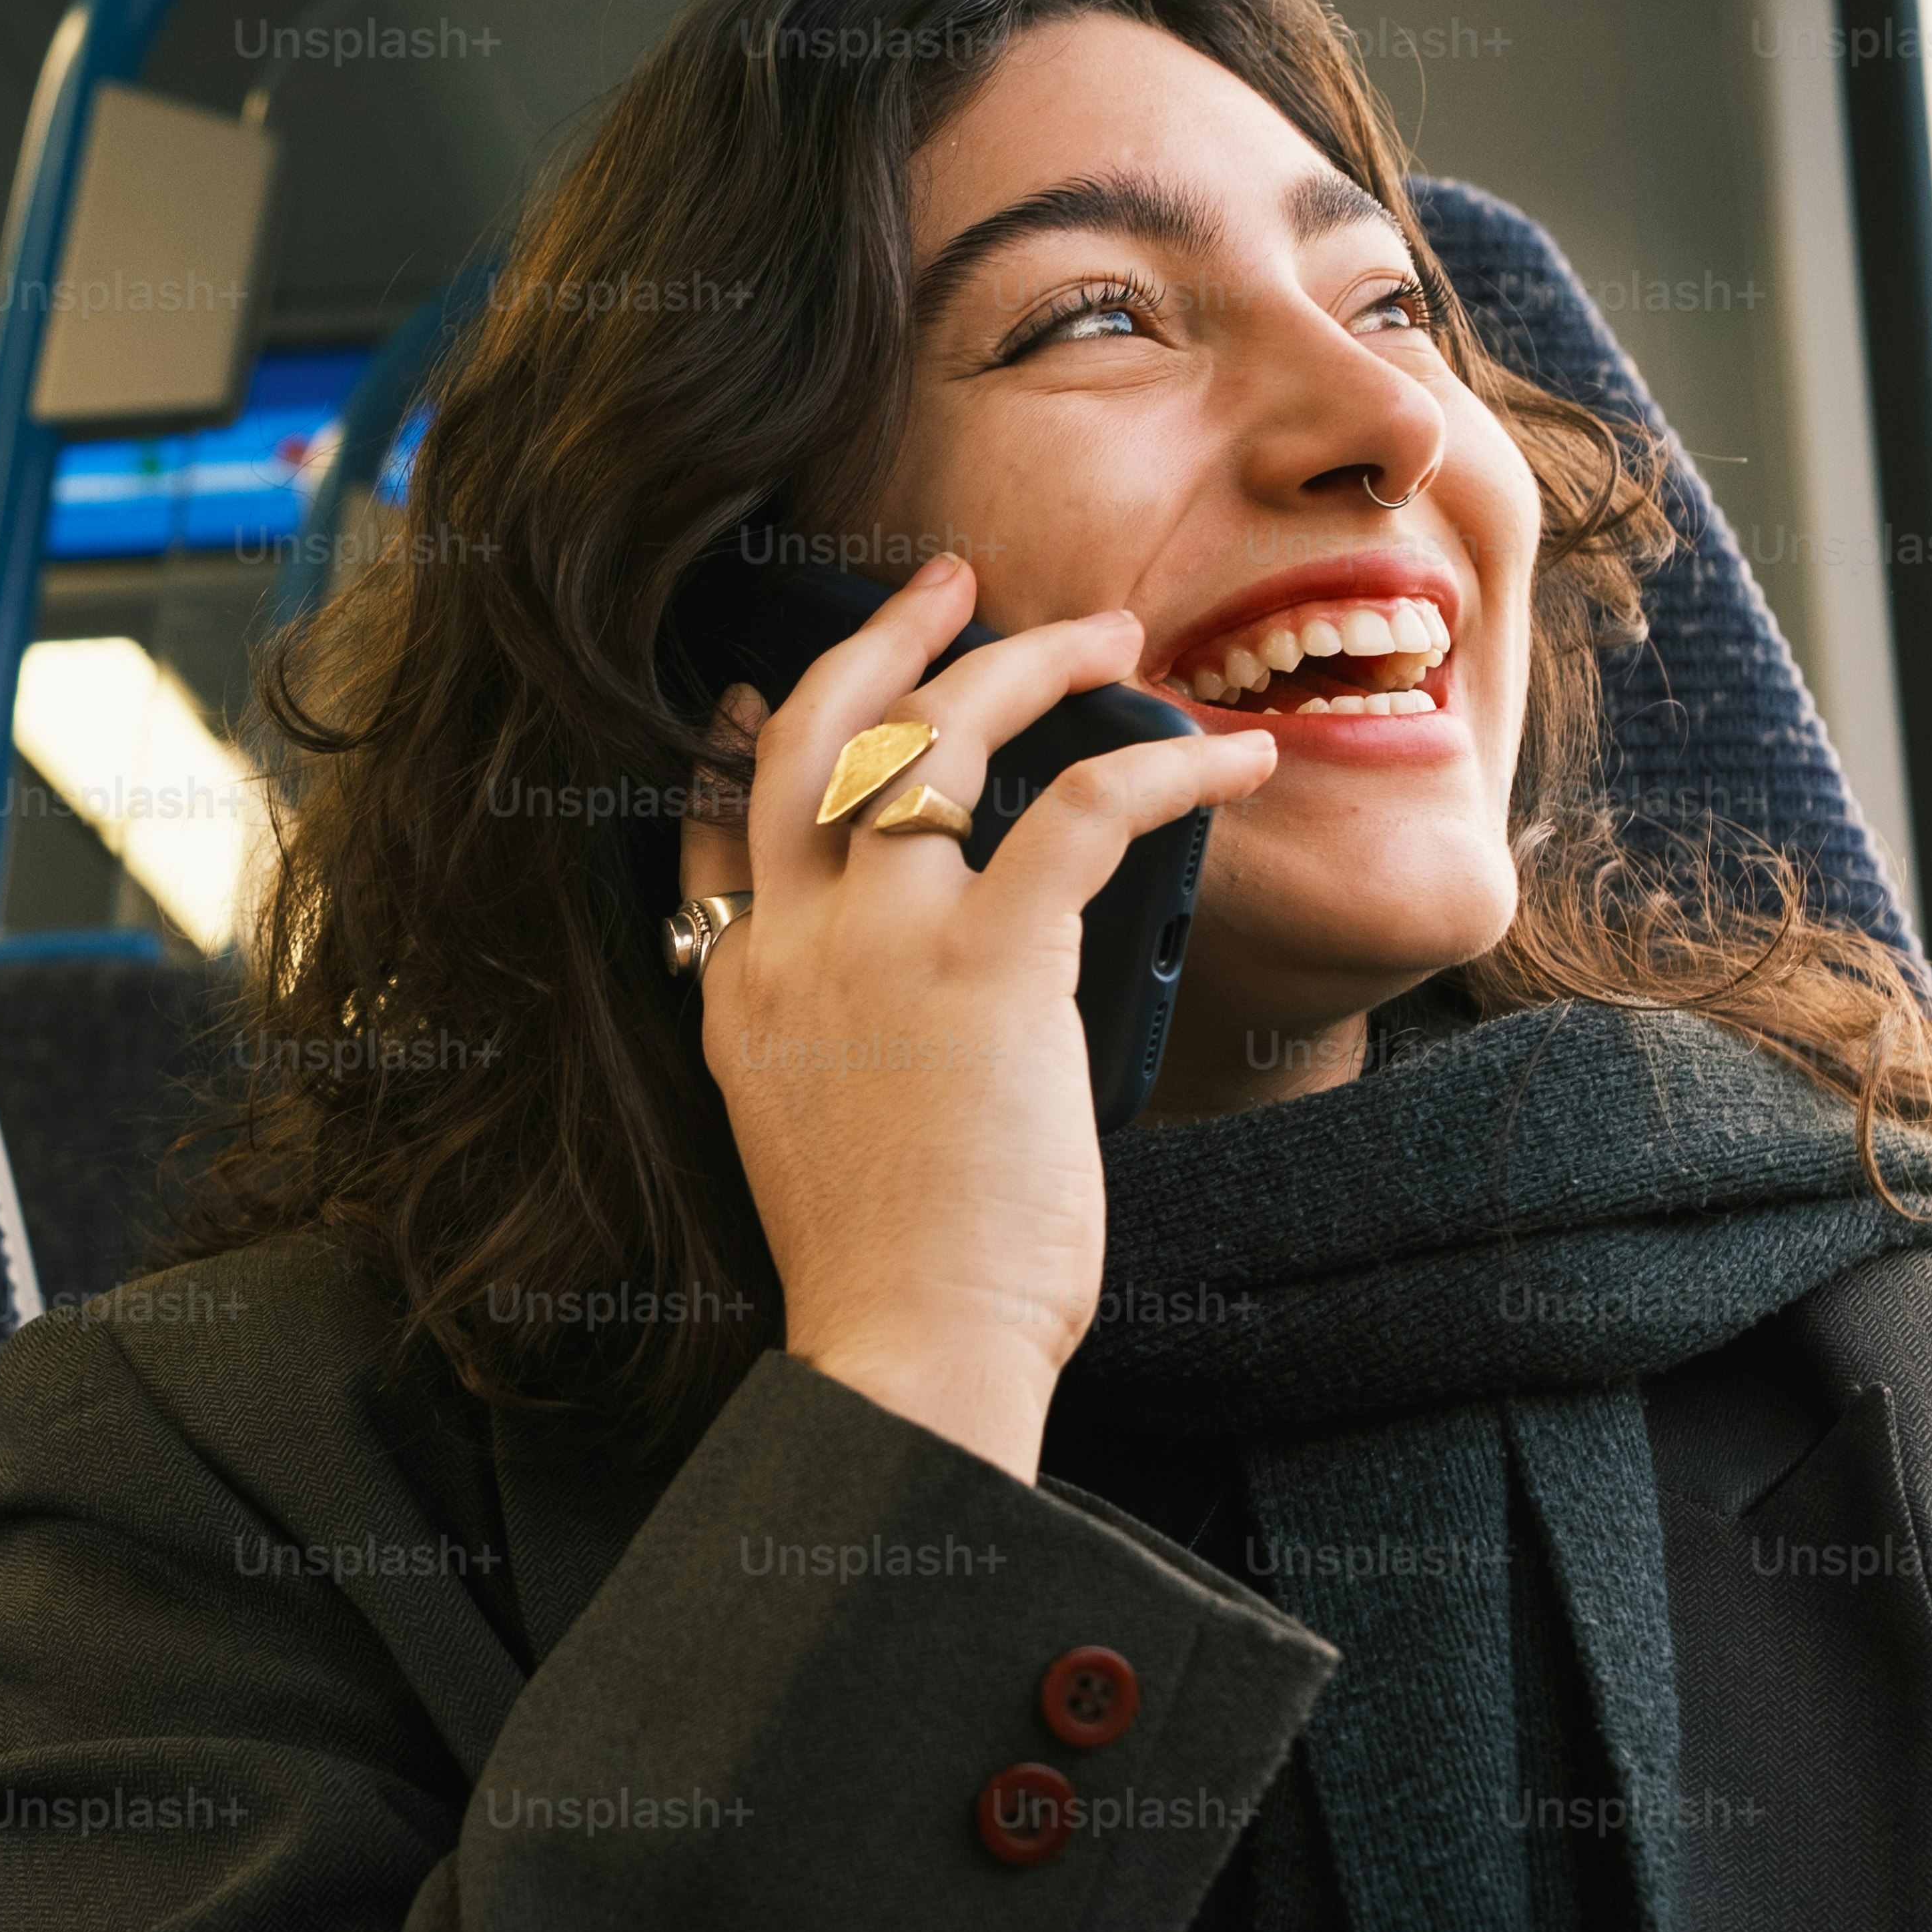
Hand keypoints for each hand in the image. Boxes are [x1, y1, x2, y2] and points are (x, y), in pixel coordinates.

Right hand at [676, 552, 1276, 1480]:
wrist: (908, 1346)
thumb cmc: (894, 1278)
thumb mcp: (811, 1139)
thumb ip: (838, 1047)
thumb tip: (930, 1004)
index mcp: (740, 995)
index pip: (710, 827)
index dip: (734, 738)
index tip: (754, 692)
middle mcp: (791, 947)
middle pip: (807, 734)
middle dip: (878, 637)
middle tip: (948, 584)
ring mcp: (878, 945)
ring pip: (931, 736)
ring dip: (1027, 662)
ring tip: (1104, 633)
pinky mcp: (987, 963)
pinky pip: (1079, 809)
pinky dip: (1160, 764)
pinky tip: (1221, 761)